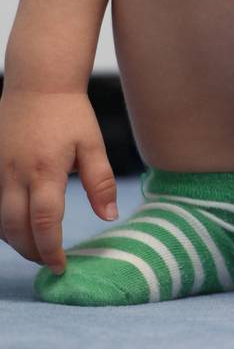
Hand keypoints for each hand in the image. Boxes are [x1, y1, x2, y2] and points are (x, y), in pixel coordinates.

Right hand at [0, 86, 118, 271]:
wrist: (37, 83)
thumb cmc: (69, 114)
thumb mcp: (92, 144)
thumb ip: (101, 182)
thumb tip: (109, 216)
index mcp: (46, 171)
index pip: (45, 222)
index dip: (52, 250)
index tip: (62, 265)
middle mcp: (16, 175)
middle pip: (16, 230)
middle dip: (32, 252)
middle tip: (50, 262)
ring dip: (16, 241)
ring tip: (38, 248)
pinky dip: (4, 224)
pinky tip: (20, 228)